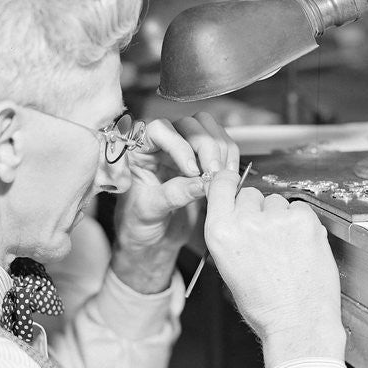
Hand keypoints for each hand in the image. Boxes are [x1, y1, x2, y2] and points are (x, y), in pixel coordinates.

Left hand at [110, 113, 238, 292]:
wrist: (151, 242)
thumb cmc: (137, 226)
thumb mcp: (148, 212)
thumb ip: (172, 195)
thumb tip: (199, 183)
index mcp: (137, 150)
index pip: (159, 129)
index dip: (178, 144)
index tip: (191, 170)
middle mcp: (160, 144)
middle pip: (189, 125)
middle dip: (206, 146)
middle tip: (213, 174)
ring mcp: (183, 149)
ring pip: (208, 129)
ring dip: (221, 149)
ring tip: (221, 176)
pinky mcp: (202, 159)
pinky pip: (221, 146)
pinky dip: (229, 158)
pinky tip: (228, 177)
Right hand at [203, 170, 345, 367]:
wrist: (297, 322)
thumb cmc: (264, 305)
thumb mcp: (229, 268)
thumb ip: (230, 234)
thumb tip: (238, 212)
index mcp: (220, 233)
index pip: (220, 185)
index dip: (229, 183)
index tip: (234, 184)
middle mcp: (245, 221)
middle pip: (251, 194)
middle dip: (259, 210)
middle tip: (268, 238)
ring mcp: (276, 219)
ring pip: (277, 202)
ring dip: (281, 218)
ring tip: (286, 248)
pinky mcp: (304, 220)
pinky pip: (300, 208)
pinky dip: (302, 223)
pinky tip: (300, 247)